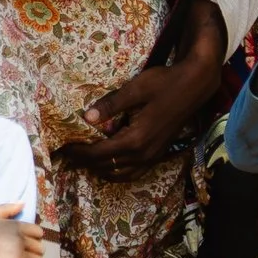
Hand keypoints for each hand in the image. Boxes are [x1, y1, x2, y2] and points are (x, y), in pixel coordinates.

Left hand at [72, 0, 227, 179]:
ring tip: (82, 160)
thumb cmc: (164, 83)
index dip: (78, 152)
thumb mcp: (135, 89)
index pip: (99, 153)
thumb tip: (86, 118)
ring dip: (99, 169)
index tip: (62, 148)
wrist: (195, 85)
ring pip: (120, 174)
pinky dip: (117, 172)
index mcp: (136, 139)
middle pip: (106, 166)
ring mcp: (153, 156)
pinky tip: (108, 164)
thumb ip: (111, 105)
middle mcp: (144, 153)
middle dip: (84, 162)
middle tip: (66, 155)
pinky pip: (134, 172)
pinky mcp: (158, 154)